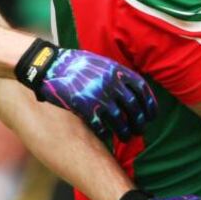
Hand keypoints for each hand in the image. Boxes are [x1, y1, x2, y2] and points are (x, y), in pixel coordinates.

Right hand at [14, 38, 156, 140]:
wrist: (49, 65)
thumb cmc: (74, 64)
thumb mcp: (100, 62)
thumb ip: (115, 74)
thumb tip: (131, 90)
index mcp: (117, 70)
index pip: (142, 90)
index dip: (150, 105)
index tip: (151, 115)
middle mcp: (111, 83)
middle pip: (134, 109)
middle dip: (139, 122)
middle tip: (139, 130)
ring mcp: (98, 96)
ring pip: (120, 121)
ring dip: (125, 132)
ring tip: (125, 137)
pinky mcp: (85, 108)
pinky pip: (102, 126)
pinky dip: (106, 133)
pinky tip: (106, 135)